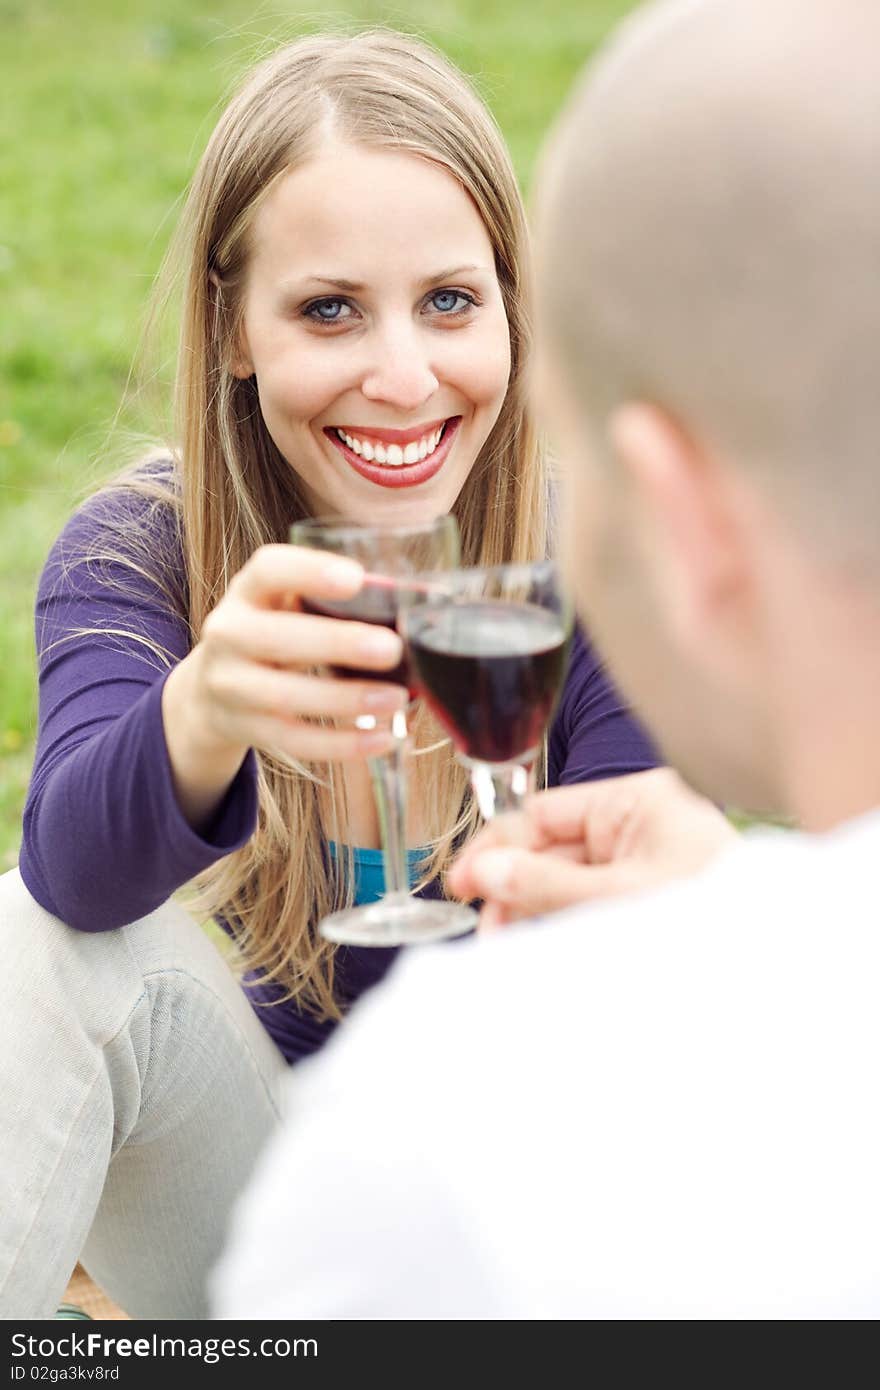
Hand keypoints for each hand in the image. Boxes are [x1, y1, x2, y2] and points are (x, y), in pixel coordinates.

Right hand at [186, 543, 407, 762]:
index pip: (268, 570)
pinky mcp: (244, 728)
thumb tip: (419, 605)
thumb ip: (333, 602)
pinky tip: (382, 739)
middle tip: (391, 649)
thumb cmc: (275, 633)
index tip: (355, 579)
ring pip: (285, 696)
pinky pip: (294, 741)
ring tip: (397, 698)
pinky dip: (341, 744)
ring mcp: (230, 685)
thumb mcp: (287, 605)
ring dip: (346, 700)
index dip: (309, 571)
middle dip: (337, 644)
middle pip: (276, 637)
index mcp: (248, 591)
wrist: (212, 687)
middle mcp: (228, 634)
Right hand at [447, 768, 737, 929]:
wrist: (773, 963)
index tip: (462, 883)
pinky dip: (565, 925)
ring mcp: (647, 864)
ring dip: (535, 913)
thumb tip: (483, 870)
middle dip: (514, 889)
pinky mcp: (652, 899)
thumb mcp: (618, 898)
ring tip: (509, 947)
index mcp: (637, 803)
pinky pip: (593, 906)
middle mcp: (640, 826)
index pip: (545, 813)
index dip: (498, 847)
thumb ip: (545, 884)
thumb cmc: (711, 916)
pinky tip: (543, 947)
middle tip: (487, 931)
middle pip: (553, 849)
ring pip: (569, 882)